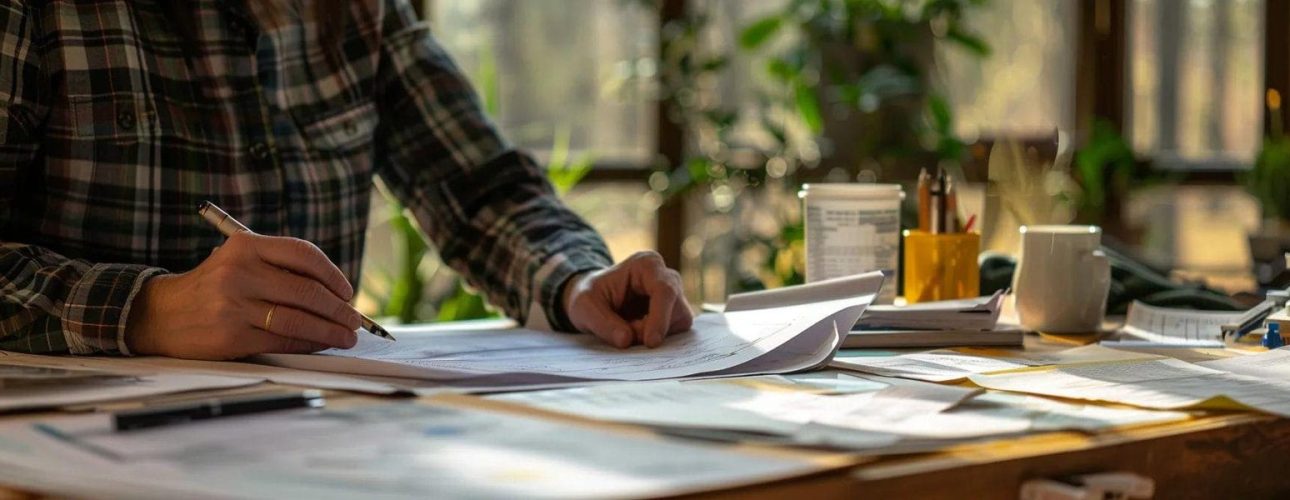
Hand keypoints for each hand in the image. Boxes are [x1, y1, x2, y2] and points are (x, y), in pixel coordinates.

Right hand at [125, 232, 360, 359]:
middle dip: (338, 308)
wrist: (160, 314)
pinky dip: (308, 343)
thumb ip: (279, 268)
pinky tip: (320, 344)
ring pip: (298, 318)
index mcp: (245, 247)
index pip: (302, 254)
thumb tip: (334, 293)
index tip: (347, 292)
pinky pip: (283, 340)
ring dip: (330, 330)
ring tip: (345, 336)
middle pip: (306, 290)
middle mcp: (240, 272)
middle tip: (354, 320)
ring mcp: (234, 305)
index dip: (332, 274)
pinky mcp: (232, 336)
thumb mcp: (239, 262)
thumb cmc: (212, 287)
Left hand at [563, 251, 692, 348]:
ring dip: (654, 334)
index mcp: (646, 265)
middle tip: (627, 337)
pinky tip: (636, 334)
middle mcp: (666, 277)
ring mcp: (673, 297)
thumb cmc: (589, 297)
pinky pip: (675, 333)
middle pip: (677, 309)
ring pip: (679, 323)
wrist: (592, 302)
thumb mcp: (584, 307)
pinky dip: (656, 338)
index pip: (665, 291)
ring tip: (627, 331)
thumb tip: (627, 341)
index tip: (650, 342)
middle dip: (653, 329)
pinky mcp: (674, 315)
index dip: (660, 318)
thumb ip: (603, 323)